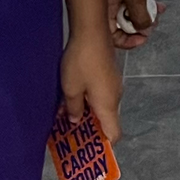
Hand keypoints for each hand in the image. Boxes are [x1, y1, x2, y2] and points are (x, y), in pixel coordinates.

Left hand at [61, 24, 122, 145]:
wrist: (91, 30)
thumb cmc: (81, 61)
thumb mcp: (71, 88)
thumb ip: (74, 108)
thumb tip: (76, 120)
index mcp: (108, 104)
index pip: (114, 134)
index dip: (103, 145)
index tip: (88, 149)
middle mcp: (114, 96)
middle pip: (106, 121)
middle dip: (88, 129)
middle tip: (69, 134)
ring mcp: (112, 83)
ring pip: (100, 106)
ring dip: (85, 112)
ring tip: (64, 115)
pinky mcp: (108, 72)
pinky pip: (99, 93)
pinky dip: (86, 99)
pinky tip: (70, 96)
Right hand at [105, 0, 163, 51]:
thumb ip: (139, 17)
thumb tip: (144, 30)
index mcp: (103, 4)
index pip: (109, 32)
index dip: (125, 40)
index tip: (142, 39)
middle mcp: (110, 0)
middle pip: (121, 24)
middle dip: (137, 28)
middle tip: (151, 26)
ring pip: (132, 13)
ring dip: (146, 17)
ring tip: (158, 14)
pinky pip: (140, 2)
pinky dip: (149, 6)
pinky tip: (161, 6)